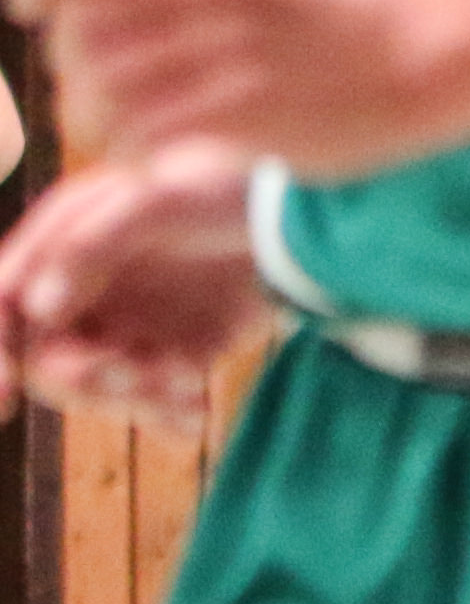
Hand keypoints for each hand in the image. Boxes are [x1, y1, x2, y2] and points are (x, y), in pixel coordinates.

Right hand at [0, 138, 270, 426]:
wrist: (305, 220)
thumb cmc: (225, 189)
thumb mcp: (158, 202)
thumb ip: (92, 247)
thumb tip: (37, 308)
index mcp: (60, 244)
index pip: (2, 302)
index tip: (4, 394)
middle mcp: (83, 290)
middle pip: (46, 358)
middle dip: (85, 377)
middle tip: (136, 375)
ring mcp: (128, 324)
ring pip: (99, 387)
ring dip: (134, 398)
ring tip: (186, 383)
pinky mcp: (175, 352)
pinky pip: (152, 401)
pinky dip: (169, 414)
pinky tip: (199, 411)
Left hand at [9, 0, 432, 178]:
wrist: (409, 59)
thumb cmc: (303, 2)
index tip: (25, 5)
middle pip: (85, 27)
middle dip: (69, 66)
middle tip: (89, 89)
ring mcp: (236, 47)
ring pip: (108, 86)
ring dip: (92, 117)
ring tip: (112, 129)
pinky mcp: (252, 108)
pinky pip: (149, 133)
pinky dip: (131, 151)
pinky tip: (148, 156)